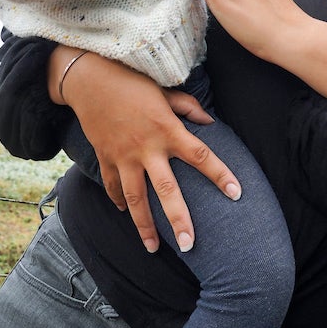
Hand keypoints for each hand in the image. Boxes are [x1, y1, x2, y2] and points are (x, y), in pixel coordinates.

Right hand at [50, 46, 241, 252]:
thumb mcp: (164, 90)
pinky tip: (125, 213)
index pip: (200, 155)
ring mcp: (124, 156)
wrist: (90, 79)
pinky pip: (112, 186)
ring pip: (135, 199)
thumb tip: (210, 123)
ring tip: (153, 248)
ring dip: (144, 226)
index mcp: (167, 129)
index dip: (220, 174)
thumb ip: (188, 107)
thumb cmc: (132, 81)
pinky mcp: (105, 158)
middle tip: (190, 245)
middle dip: (179, 219)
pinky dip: (118, 201)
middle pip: (167, 190)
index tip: (236, 193)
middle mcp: (147, 148)